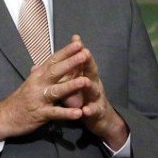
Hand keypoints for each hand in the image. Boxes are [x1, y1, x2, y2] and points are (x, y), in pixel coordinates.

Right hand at [0, 38, 88, 140]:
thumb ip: (39, 72)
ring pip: (56, 90)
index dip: (66, 52)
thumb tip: (44, 62)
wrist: (4, 117)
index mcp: (38, 75)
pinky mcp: (40, 114)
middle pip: (56, 71)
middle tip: (85, 54)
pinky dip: (67, 113)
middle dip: (71, 62)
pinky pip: (55, 113)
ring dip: (71, 85)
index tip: (79, 43)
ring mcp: (39, 98)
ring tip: (85, 81)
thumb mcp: (29, 82)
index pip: (53, 60)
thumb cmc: (20, 99)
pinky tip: (79, 113)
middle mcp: (38, 84)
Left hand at [69, 35, 129, 149]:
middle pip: (91, 71)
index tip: (75, 38)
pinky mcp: (96, 113)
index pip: (83, 60)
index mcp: (86, 75)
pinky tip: (85, 111)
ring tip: (85, 81)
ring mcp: (96, 98)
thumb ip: (68, 68)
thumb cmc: (83, 97)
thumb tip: (58, 53)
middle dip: (88, 62)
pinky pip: (93, 111)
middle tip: (85, 52)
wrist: (99, 118)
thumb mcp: (75, 81)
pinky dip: (89, 110)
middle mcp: (93, 83)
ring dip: (89, 85)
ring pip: (93, 90)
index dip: (79, 50)